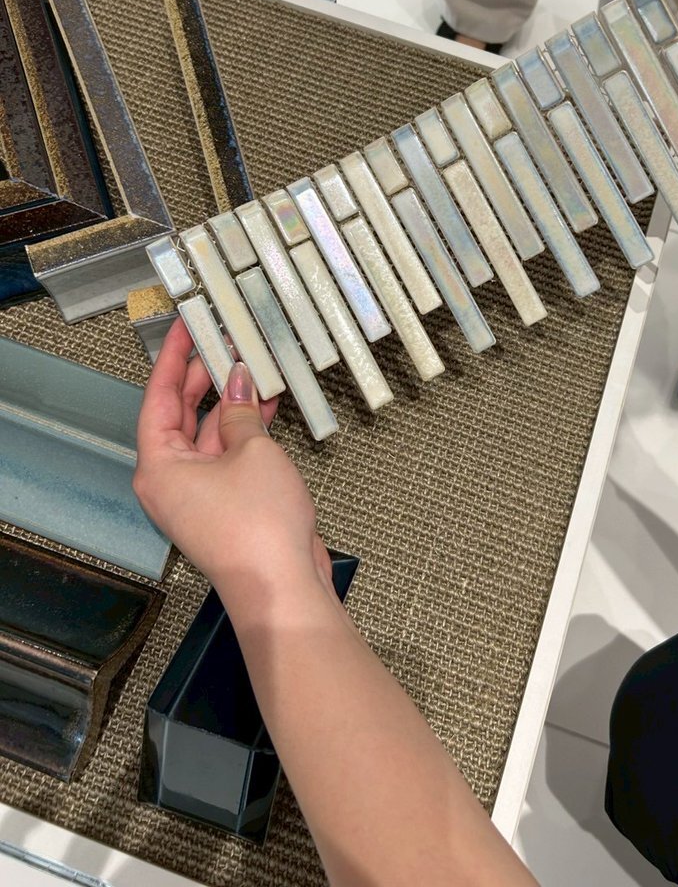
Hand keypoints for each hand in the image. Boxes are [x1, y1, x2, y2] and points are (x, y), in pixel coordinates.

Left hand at [134, 319, 334, 604]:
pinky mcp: (226, 504)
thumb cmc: (257, 529)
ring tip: (250, 366)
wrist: (281, 587)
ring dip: (229, 402)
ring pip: (208, 433)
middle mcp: (171, 480)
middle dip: (203, 377)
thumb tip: (237, 383)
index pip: (158, 397)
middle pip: (180, 414)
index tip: (185, 328)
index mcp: (159, 466)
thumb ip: (240, 411)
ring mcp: (199, 494)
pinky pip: (229, 454)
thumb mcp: (251, 451)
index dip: (174, 358)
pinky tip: (266, 404)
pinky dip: (245, 429)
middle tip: (221, 339)